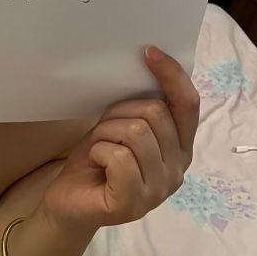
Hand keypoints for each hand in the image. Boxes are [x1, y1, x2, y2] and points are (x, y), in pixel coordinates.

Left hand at [43, 46, 199, 229]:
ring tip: (98, 150)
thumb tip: (150, 63)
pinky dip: (99, 152)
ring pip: (136, 133)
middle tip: (102, 133)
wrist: (68, 204)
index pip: (188, 105)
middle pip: (155, 115)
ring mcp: (158, 190)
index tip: (148, 52)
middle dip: (119, 114)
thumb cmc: (95, 163)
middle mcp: (177, 170)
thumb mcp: (120, 128)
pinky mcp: (133, 203)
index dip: (172, 75)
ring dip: (106, 134)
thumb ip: (142, 110)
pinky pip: (120, 157)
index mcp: (180, 149)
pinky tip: (95, 165)